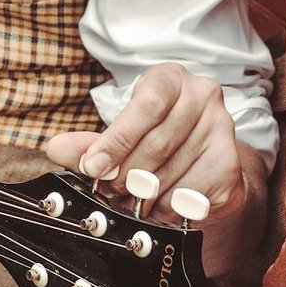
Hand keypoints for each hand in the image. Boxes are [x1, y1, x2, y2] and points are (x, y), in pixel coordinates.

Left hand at [45, 62, 253, 242]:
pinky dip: (167, 207)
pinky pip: (191, 193)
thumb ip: (91, 143)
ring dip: (144, 196)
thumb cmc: (156, 139)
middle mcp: (202, 94)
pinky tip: (157, 208)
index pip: (145, 106)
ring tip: (129, 202)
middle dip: (126, 174)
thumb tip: (56, 149)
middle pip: (158, 142)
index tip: (93, 167)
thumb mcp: (122, 133)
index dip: (116, 140)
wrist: (204, 161)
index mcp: (170, 78)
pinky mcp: (230, 161)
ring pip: (172, 172)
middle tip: (108, 191)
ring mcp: (221, 127)